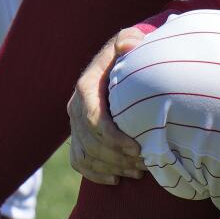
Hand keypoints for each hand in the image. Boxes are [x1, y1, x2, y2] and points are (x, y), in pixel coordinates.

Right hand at [67, 28, 147, 184]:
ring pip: (86, 155)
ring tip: (138, 172)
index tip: (138, 148)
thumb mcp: (128, 40)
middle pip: (91, 142)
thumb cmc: (128, 52)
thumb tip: (130, 45)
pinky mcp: (77, 135)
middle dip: (117, 157)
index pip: (94, 120)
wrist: (117, 63)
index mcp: (86, 87)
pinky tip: (116, 179)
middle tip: (145, 165)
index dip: (114, 138)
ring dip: (111, 167)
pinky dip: (95, 174)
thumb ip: (129, 40)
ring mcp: (74, 123)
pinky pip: (79, 161)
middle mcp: (75, 107)